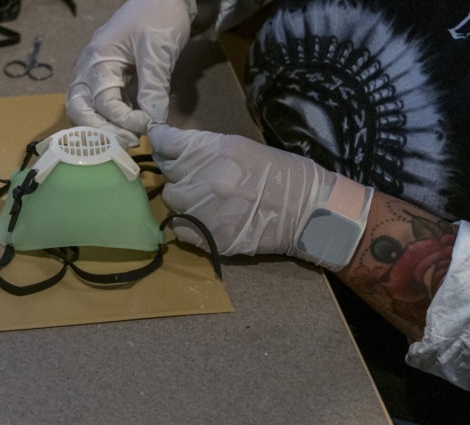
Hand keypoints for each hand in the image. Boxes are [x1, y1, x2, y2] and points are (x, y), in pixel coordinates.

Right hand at [67, 0, 190, 146]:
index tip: (147, 125)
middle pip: (79, 108)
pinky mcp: (108, 77)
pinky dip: (111, 118)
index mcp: (97, 59)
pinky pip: (101, 103)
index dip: (123, 119)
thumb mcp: (158, 51)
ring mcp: (96, 73)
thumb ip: (153, 87)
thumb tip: (153, 122)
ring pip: (86, 109)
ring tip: (127, 138)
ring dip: (102, 127)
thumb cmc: (158, 18)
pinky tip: (129, 126)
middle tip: (126, 142)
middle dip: (99, 130)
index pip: (103, 101)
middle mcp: (89, 68)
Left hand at [148, 124, 371, 270]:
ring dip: (184, 200)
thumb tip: (176, 149)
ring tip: (208, 200)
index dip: (162, 144)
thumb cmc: (280, 173)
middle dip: (179, 175)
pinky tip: (207, 219)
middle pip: (167, 175)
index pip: (165, 143)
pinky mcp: (208, 236)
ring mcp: (202, 210)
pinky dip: (187, 224)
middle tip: (198, 178)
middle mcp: (202, 178)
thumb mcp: (241, 147)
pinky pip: (179, 229)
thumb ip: (205, 149)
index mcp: (212, 150)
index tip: (164, 146)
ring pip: (173, 202)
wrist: (306, 210)